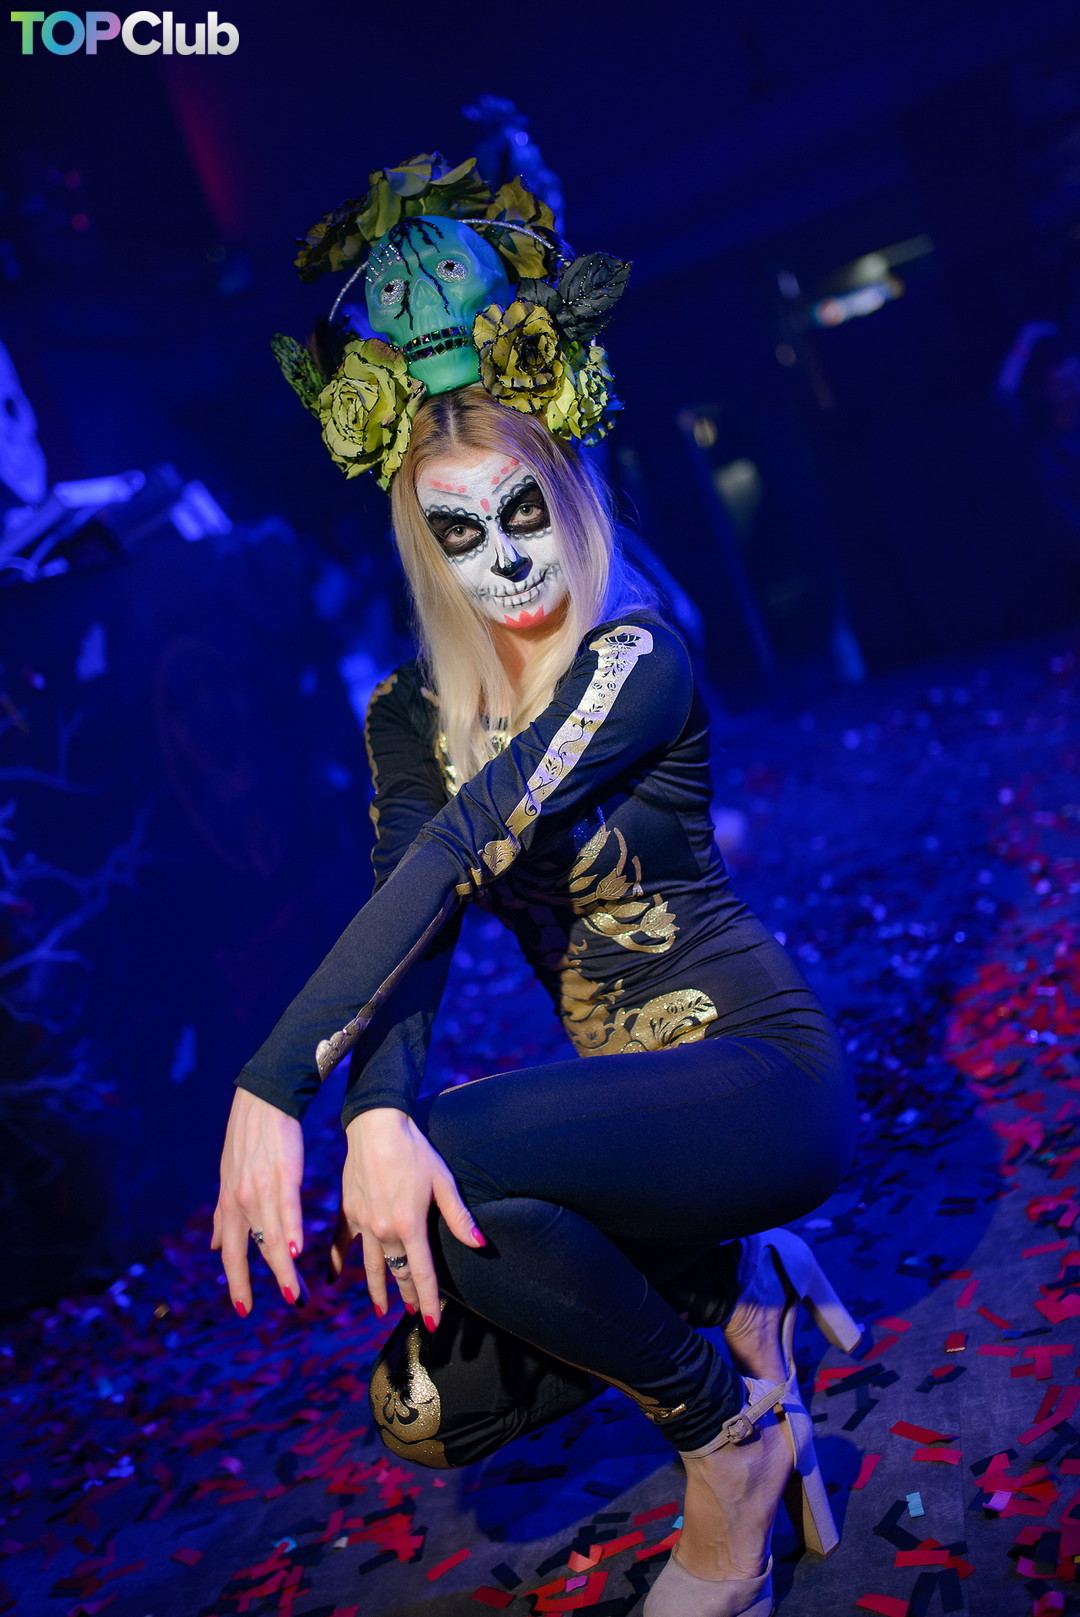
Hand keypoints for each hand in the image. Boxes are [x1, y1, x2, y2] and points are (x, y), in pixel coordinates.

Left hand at [212, 1087, 304, 1315]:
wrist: (262, 1099)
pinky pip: (286, 1211)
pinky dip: (291, 1233)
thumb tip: (211, 1245)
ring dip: (283, 1270)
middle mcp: (240, 1201)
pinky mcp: (282, 1175)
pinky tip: (296, 1253)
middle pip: (251, 1252)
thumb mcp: (227, 1178)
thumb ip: (221, 1215)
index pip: (230, 1252)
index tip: (243, 1308)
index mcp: (229, 1204)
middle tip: (285, 1305)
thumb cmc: (249, 1139)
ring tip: (295, 1295)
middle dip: (265, 1283)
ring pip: (271, 1238)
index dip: (236, 1281)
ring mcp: (259, 1190)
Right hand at [331, 1107, 484, 1327]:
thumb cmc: (414, 1150)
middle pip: (398, 1272)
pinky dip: (337, 1263)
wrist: (376, 1126)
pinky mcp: (349, 1212)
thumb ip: (458, 1216)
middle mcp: (384, 1231)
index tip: (434, 1322)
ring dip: (378, 1289)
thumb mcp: (442, 1181)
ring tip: (383, 1309)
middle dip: (407, 1296)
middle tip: (415, 1313)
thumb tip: (479, 1243)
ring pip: (371, 1266)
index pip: (421, 1274)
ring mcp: (363, 1223)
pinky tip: (332, 1280)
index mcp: (409, 1226)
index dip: (429, 1300)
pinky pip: (341, 1244)